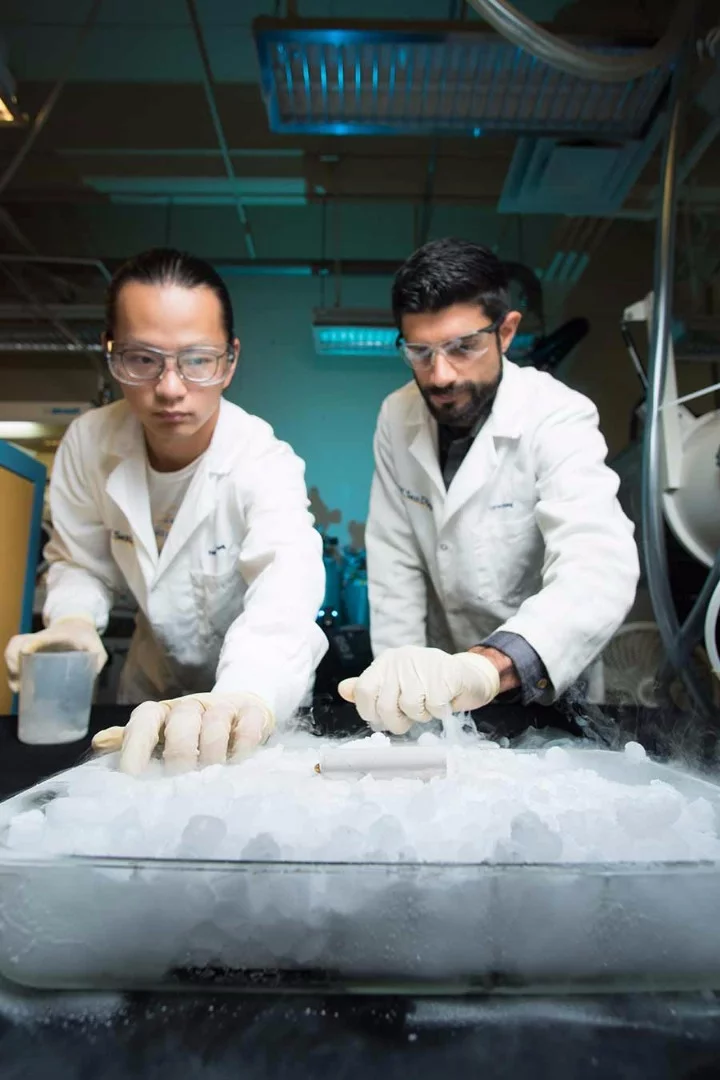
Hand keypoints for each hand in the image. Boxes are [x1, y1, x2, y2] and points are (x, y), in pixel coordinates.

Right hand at [5, 615, 107, 693]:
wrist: (76, 623)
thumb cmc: (86, 636)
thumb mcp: (96, 646)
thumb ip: (98, 659)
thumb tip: (91, 676)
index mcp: (58, 635)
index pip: (42, 636)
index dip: (33, 642)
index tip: (25, 652)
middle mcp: (41, 638)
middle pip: (18, 642)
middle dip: (13, 660)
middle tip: (20, 683)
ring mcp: (33, 643)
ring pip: (13, 649)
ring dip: (11, 668)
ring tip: (18, 687)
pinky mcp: (30, 650)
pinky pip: (14, 656)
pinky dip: (13, 670)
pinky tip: (18, 686)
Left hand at [92, 692, 274, 774]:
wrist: (238, 710)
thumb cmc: (191, 733)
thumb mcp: (161, 738)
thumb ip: (133, 742)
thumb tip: (98, 743)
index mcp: (162, 712)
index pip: (145, 720)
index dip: (136, 746)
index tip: (133, 777)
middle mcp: (190, 705)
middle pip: (181, 719)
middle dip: (180, 752)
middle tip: (181, 780)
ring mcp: (222, 706)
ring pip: (215, 721)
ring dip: (212, 751)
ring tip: (211, 774)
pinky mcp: (252, 712)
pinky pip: (247, 725)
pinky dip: (241, 746)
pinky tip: (236, 763)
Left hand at [338, 645, 500, 733]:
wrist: (468, 675)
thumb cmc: (429, 683)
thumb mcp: (396, 684)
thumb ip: (371, 689)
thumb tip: (343, 689)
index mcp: (385, 662)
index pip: (364, 691)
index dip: (371, 713)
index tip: (383, 718)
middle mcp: (401, 659)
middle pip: (386, 705)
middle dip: (398, 721)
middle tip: (410, 718)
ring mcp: (424, 664)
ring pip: (410, 707)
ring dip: (421, 715)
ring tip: (429, 705)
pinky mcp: (446, 674)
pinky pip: (434, 706)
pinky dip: (439, 712)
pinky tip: (443, 702)